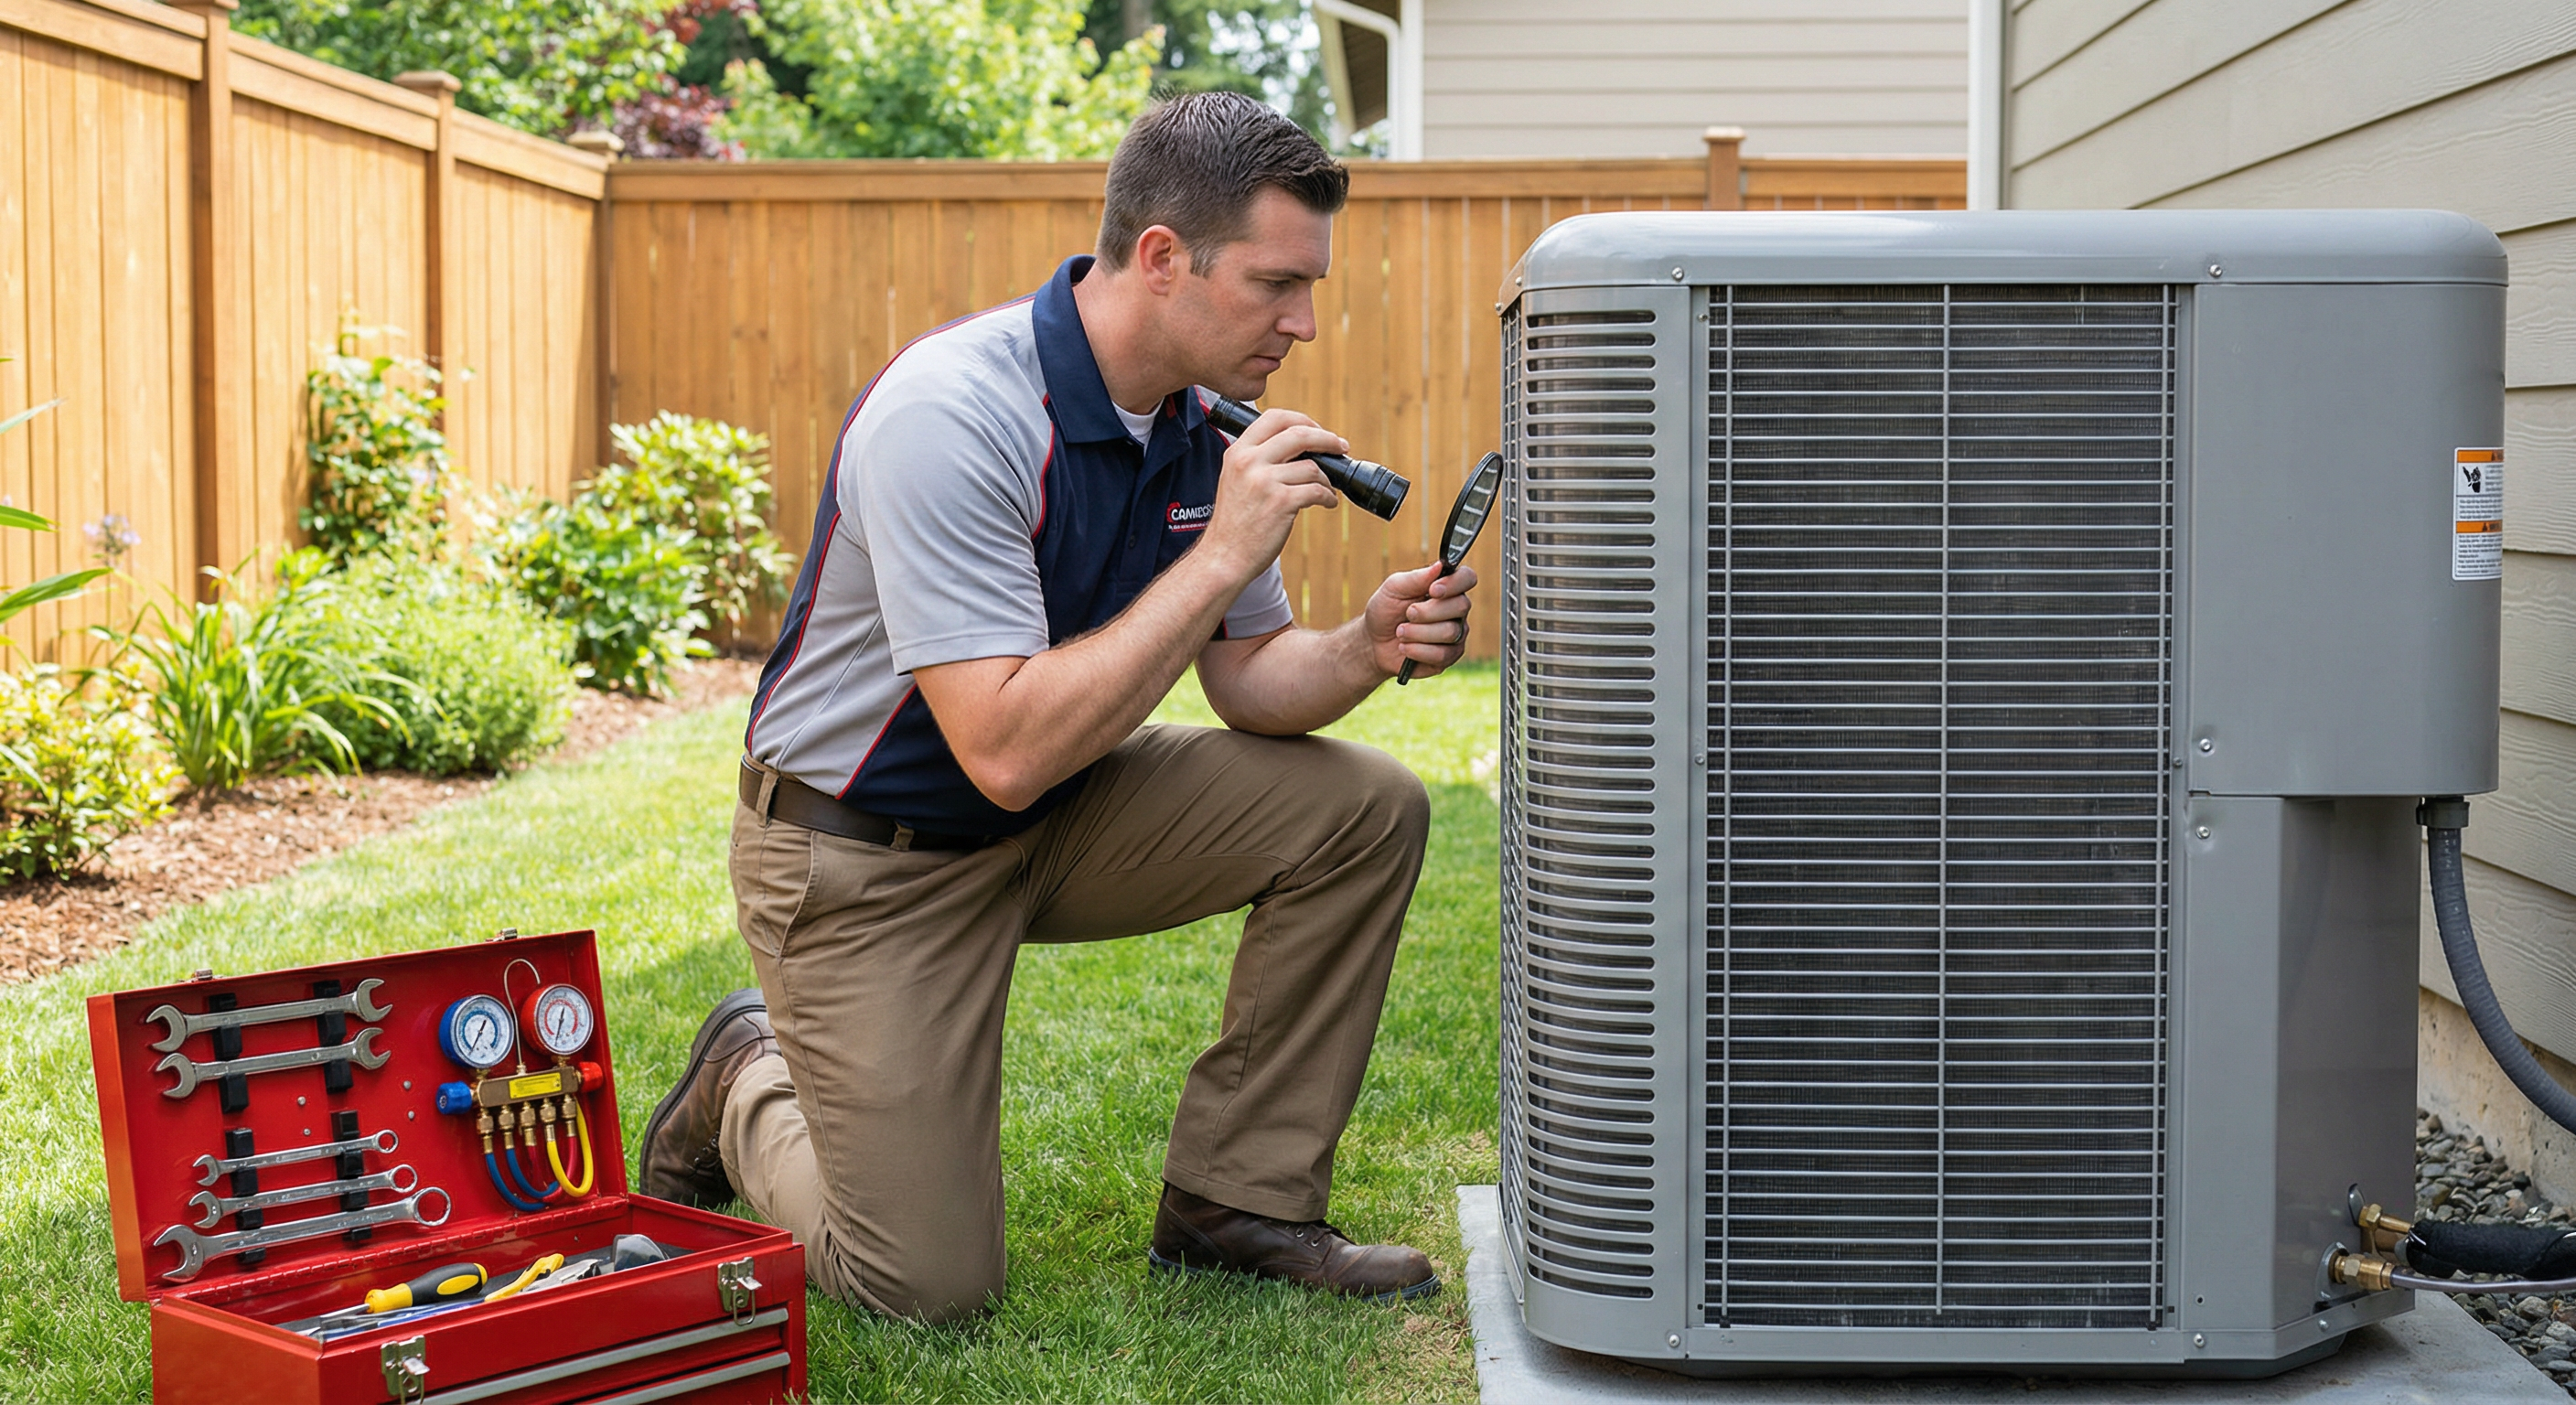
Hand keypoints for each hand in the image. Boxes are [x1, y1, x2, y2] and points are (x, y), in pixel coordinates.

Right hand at [1199, 408, 1344, 583]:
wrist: (1224, 557)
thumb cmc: (1235, 523)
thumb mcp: (1236, 480)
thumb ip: (1259, 459)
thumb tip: (1301, 447)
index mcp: (1238, 452)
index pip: (1274, 417)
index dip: (1302, 419)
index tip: (1317, 429)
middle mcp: (1249, 462)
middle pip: (1299, 433)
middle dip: (1327, 438)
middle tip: (1341, 447)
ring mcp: (1264, 481)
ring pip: (1313, 467)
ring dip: (1328, 479)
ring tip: (1327, 490)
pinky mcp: (1281, 503)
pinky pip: (1317, 490)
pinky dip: (1328, 497)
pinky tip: (1327, 503)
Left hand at [1365, 561, 1478, 678]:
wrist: (1373, 642)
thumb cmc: (1386, 610)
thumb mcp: (1394, 588)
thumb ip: (1416, 577)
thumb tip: (1439, 566)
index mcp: (1446, 587)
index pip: (1467, 578)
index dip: (1454, 583)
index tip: (1432, 590)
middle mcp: (1456, 609)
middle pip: (1461, 606)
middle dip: (1427, 611)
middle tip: (1408, 613)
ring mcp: (1456, 634)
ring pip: (1450, 632)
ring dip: (1417, 632)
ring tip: (1401, 631)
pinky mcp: (1449, 656)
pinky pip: (1442, 654)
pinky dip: (1417, 650)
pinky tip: (1405, 647)